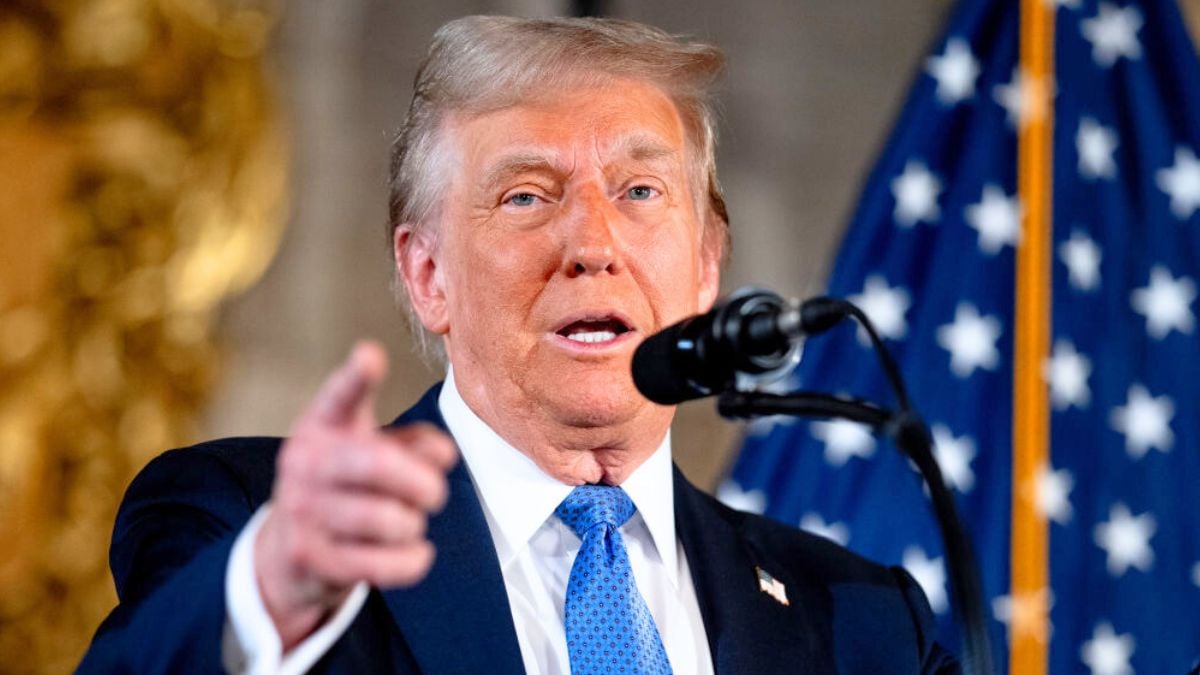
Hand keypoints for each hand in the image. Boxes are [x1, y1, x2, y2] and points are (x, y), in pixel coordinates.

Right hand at [254, 341, 456, 648]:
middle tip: (436, 493)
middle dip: (423, 482)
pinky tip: (416, 553)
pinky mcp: (311, 558)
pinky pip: (383, 563)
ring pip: (387, 519)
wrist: (290, 553)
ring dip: (414, 523)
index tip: (370, 355)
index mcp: (322, 425)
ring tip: (408, 523)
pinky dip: (413, 560)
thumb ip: (412, 442)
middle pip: (378, 464)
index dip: (356, 377)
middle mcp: (305, 462)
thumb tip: (443, 454)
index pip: (339, 396)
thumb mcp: (372, 451)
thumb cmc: (347, 486)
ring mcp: (302, 511)